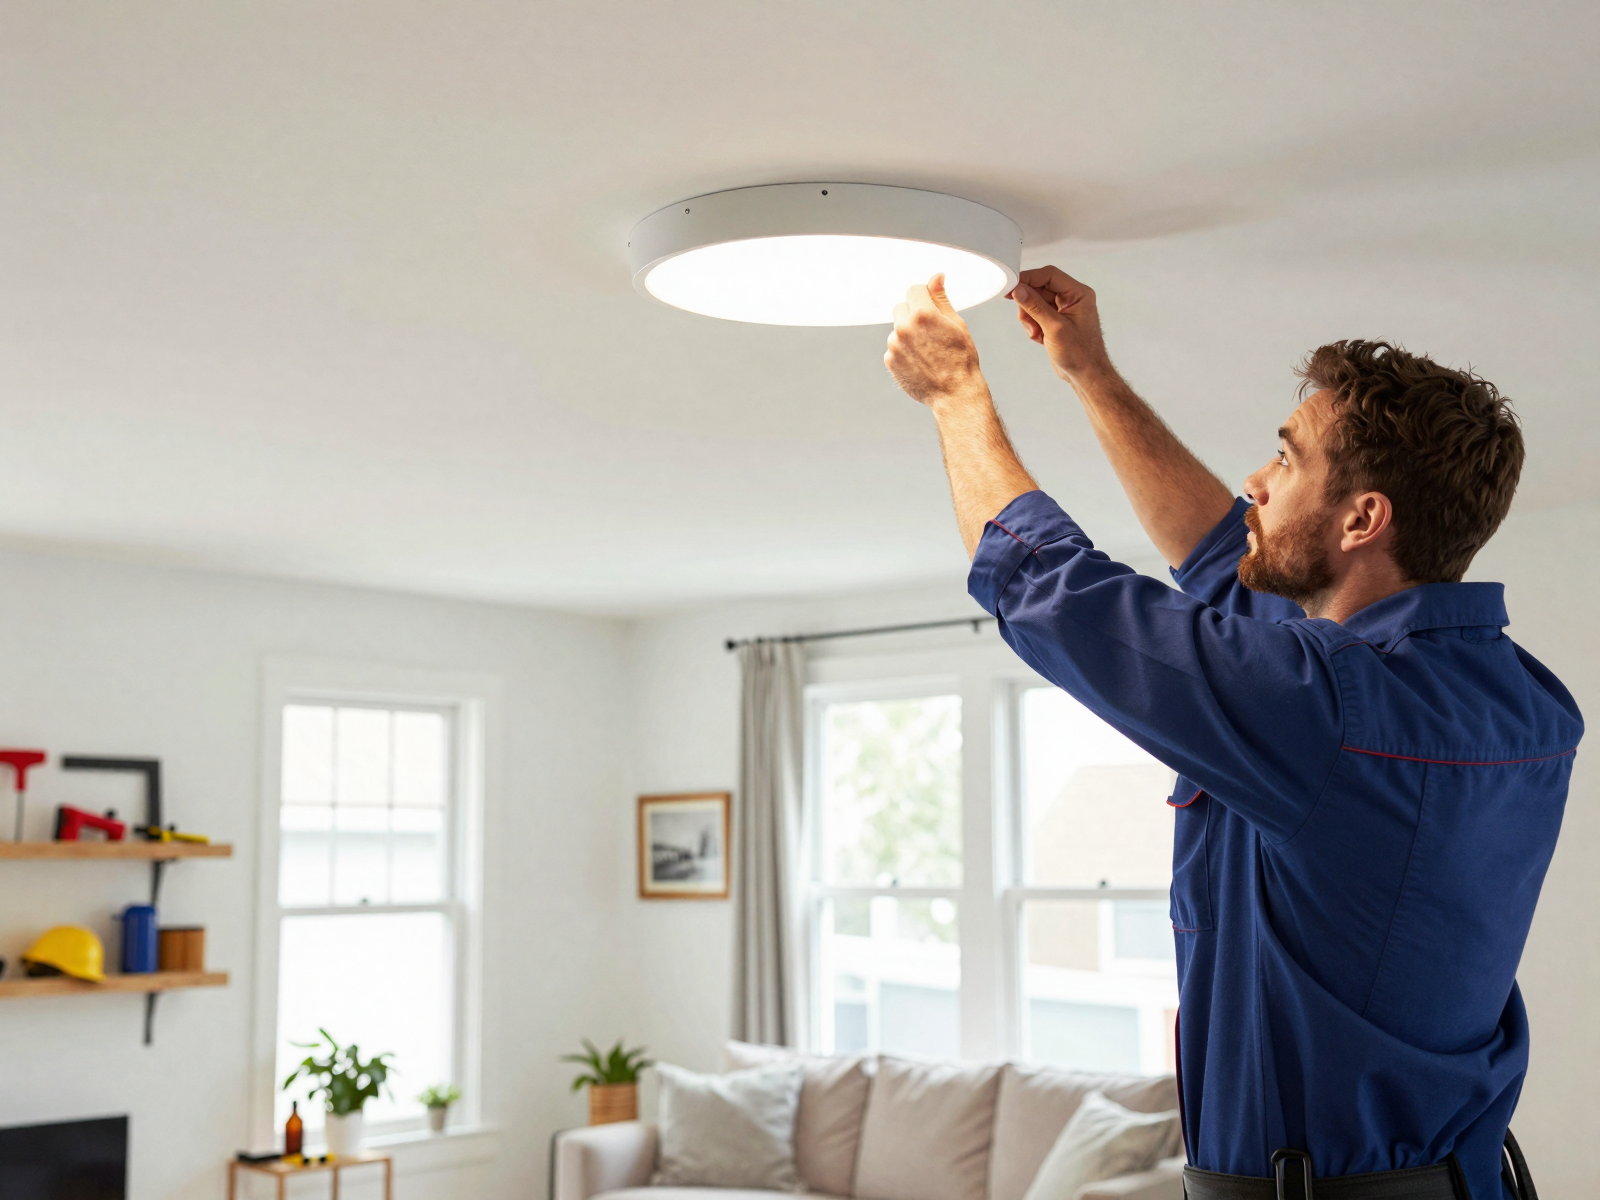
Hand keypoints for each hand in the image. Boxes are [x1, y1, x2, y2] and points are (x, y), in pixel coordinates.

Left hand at [885, 274, 985, 406]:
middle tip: (932, 332)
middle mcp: (904, 327)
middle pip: (902, 307)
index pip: (914, 289)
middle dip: (914, 314)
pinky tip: (920, 362)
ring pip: (898, 329)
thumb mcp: (956, 324)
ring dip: (908, 334)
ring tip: (928, 351)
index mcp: (922, 314)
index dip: (925, 297)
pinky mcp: (890, 361)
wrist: (955, 393)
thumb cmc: (961, 359)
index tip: (932, 307)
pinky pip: (894, 348)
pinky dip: (904, 352)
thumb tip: (936, 278)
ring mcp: (894, 345)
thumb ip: (941, 298)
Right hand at [1009, 266, 1111, 382]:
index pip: (1049, 275)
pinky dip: (1033, 325)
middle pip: (1040, 288)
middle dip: (1029, 305)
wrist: (1086, 375)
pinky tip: (1040, 338)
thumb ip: (1035, 307)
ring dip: (1030, 318)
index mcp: (1078, 294)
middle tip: (1025, 318)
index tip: (1012, 286)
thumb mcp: (1054, 328)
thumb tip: (1019, 290)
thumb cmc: (1080, 354)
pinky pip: (1036, 314)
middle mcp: (1072, 298)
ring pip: (1035, 302)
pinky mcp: (1055, 320)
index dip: (1029, 279)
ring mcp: (1063, 310)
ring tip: (1036, 333)